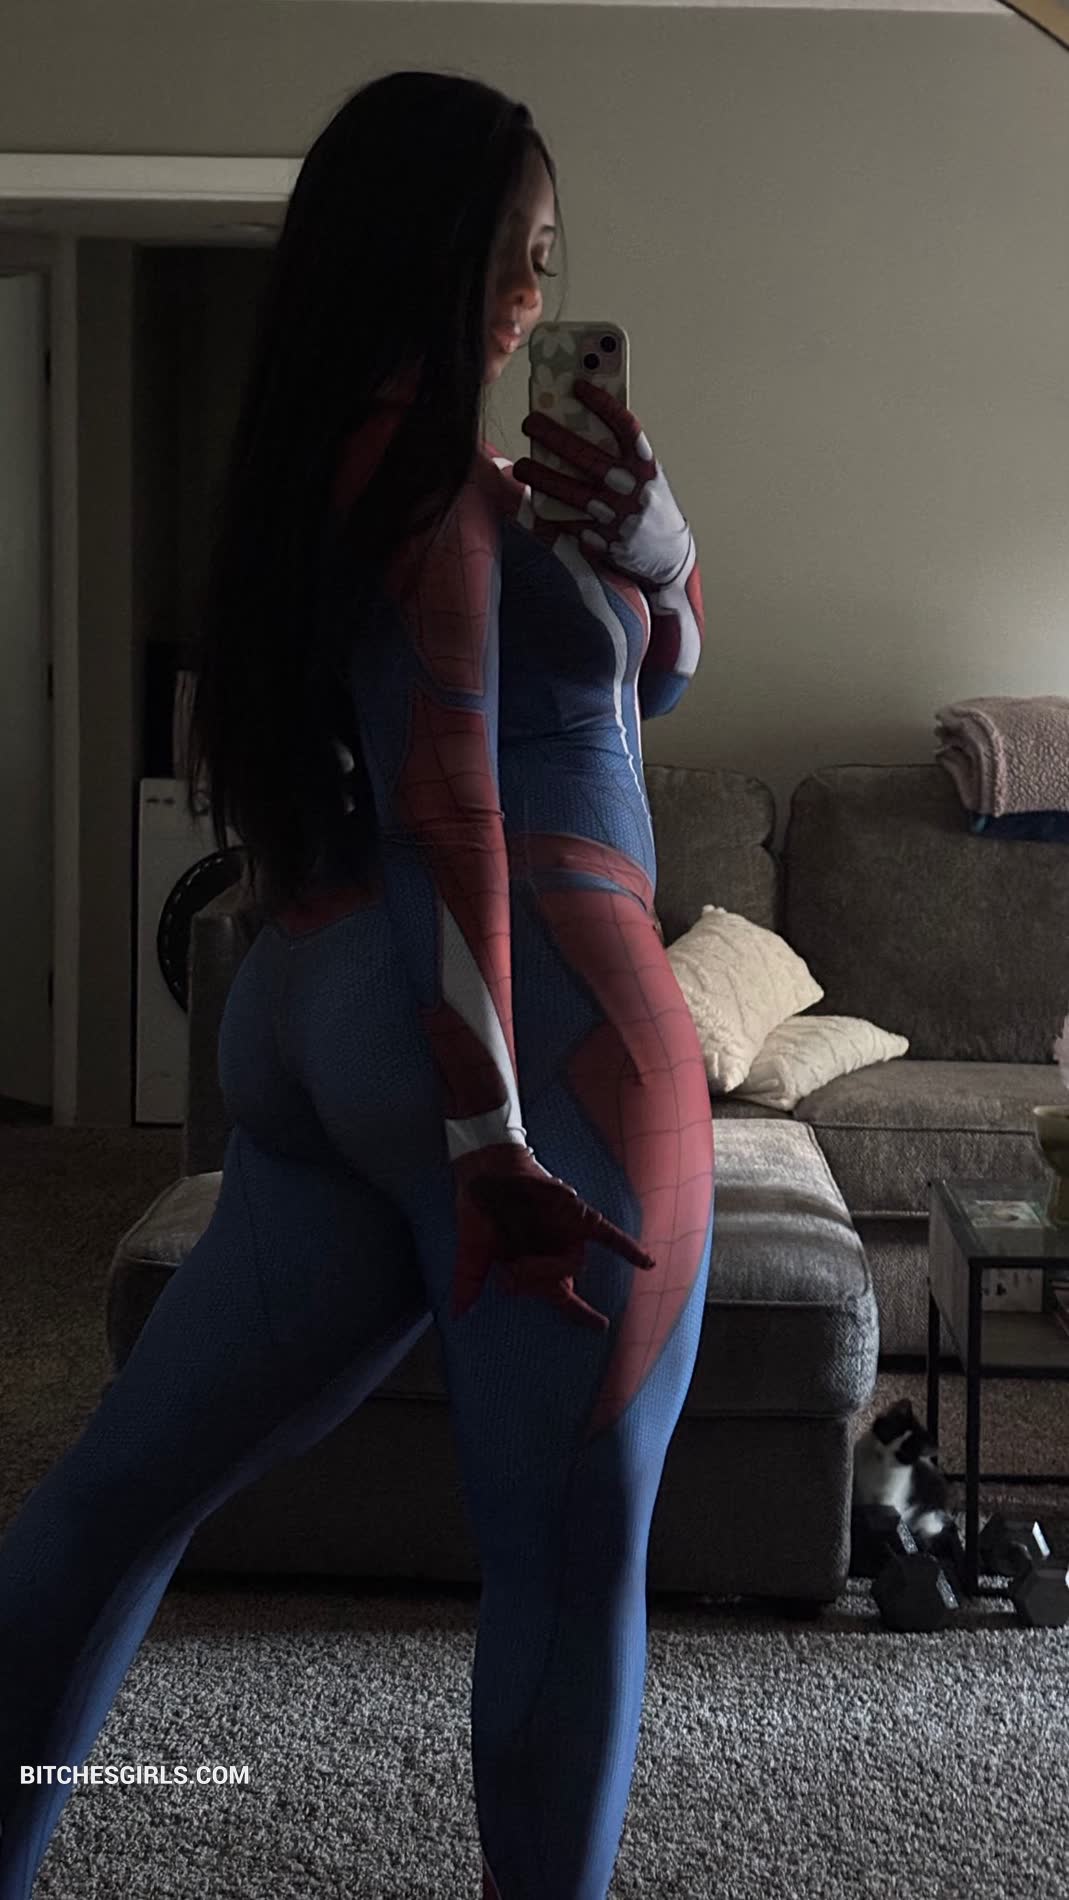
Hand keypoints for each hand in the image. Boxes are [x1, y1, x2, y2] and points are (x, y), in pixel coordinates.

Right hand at [452, 1145, 655, 1331]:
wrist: (486, 1172)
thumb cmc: (478, 1211)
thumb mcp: (472, 1250)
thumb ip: (470, 1282)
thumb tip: (457, 1314)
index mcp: (532, 1268)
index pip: (562, 1299)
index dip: (581, 1315)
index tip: (600, 1327)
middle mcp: (554, 1254)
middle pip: (560, 1283)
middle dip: (536, 1278)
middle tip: (513, 1263)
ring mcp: (568, 1235)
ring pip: (573, 1264)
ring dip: (550, 1263)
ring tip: (521, 1243)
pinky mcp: (577, 1217)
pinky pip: (607, 1236)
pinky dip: (627, 1250)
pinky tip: (648, 1264)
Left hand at [511, 378, 692, 588]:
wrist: (670, 558)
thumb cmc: (653, 509)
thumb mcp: (648, 477)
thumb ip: (623, 458)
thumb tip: (583, 430)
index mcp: (646, 466)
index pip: (625, 427)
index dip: (602, 404)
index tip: (578, 386)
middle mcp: (632, 488)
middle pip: (587, 456)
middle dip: (554, 436)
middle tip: (530, 422)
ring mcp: (617, 516)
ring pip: (570, 492)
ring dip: (541, 477)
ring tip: (522, 466)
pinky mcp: (603, 540)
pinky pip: (569, 523)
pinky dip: (550, 512)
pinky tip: (533, 501)